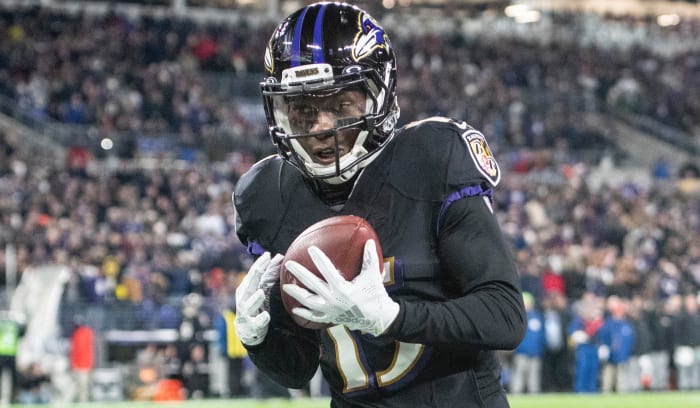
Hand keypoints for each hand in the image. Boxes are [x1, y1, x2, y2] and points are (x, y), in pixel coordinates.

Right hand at [234, 252, 283, 345]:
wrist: (247, 330)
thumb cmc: (255, 306)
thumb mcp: (262, 289)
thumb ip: (269, 275)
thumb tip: (280, 257)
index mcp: (247, 288)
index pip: (253, 274)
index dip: (260, 265)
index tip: (267, 255)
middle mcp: (245, 298)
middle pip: (250, 285)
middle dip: (256, 275)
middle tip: (262, 266)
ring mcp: (247, 312)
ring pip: (249, 305)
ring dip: (255, 299)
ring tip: (261, 293)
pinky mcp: (252, 326)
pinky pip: (257, 322)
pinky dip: (261, 319)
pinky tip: (266, 316)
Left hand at [282, 239, 398, 335]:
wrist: (378, 319)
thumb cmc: (375, 295)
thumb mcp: (373, 276)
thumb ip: (369, 259)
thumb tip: (369, 241)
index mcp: (343, 288)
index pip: (327, 271)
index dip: (319, 259)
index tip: (311, 249)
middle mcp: (334, 299)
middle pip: (312, 284)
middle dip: (299, 273)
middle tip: (289, 264)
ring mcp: (330, 310)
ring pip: (309, 301)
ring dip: (296, 294)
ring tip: (286, 287)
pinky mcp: (330, 318)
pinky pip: (314, 317)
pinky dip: (304, 313)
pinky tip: (295, 309)